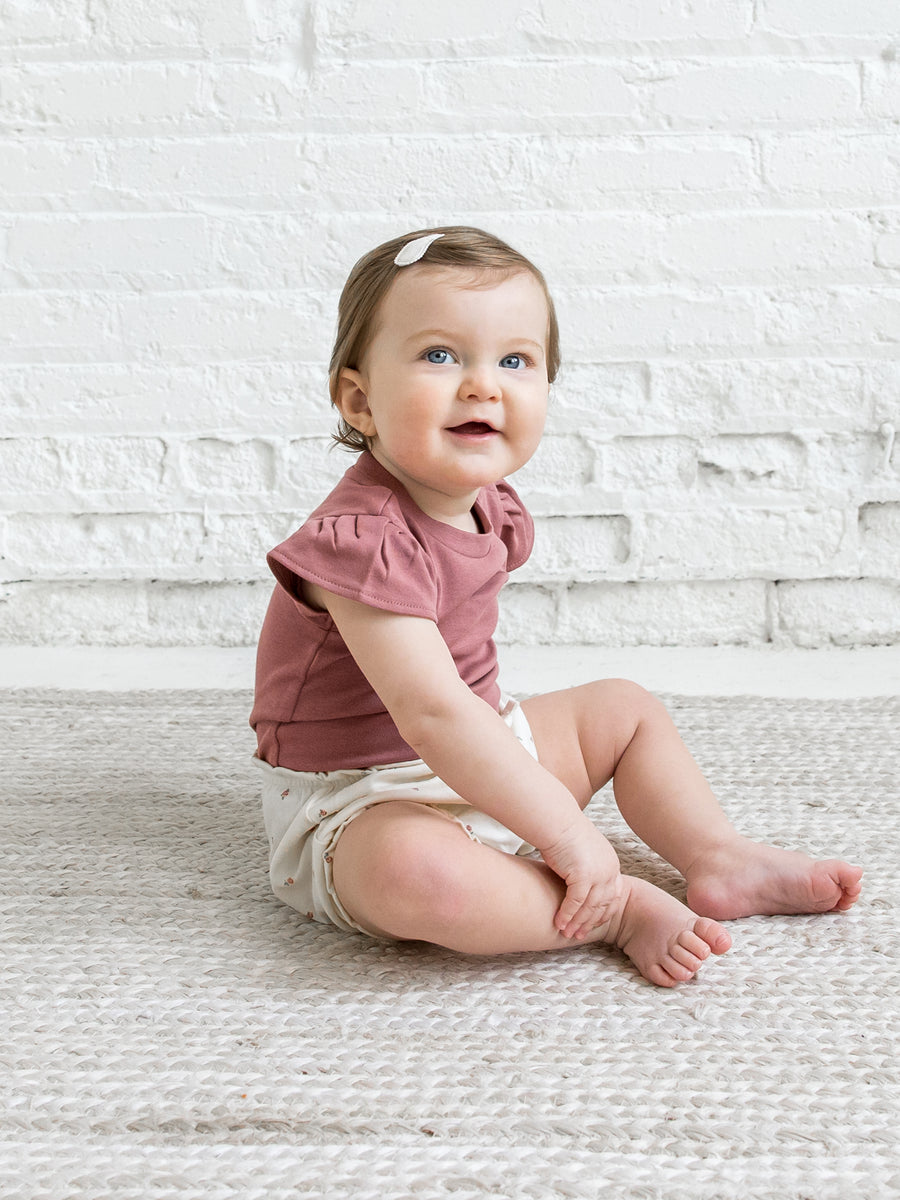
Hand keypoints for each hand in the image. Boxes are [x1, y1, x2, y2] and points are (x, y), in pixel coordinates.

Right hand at [538, 818, 622, 939]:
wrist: (557, 821)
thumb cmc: (564, 833)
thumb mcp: (583, 852)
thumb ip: (585, 868)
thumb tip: (576, 882)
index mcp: (611, 864)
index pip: (613, 896)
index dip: (603, 913)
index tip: (592, 924)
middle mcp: (610, 870)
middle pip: (603, 905)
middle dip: (590, 922)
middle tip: (578, 935)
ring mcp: (599, 874)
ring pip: (589, 907)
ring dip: (577, 923)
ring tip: (567, 933)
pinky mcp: (584, 876)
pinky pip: (576, 902)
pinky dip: (567, 915)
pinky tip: (559, 924)